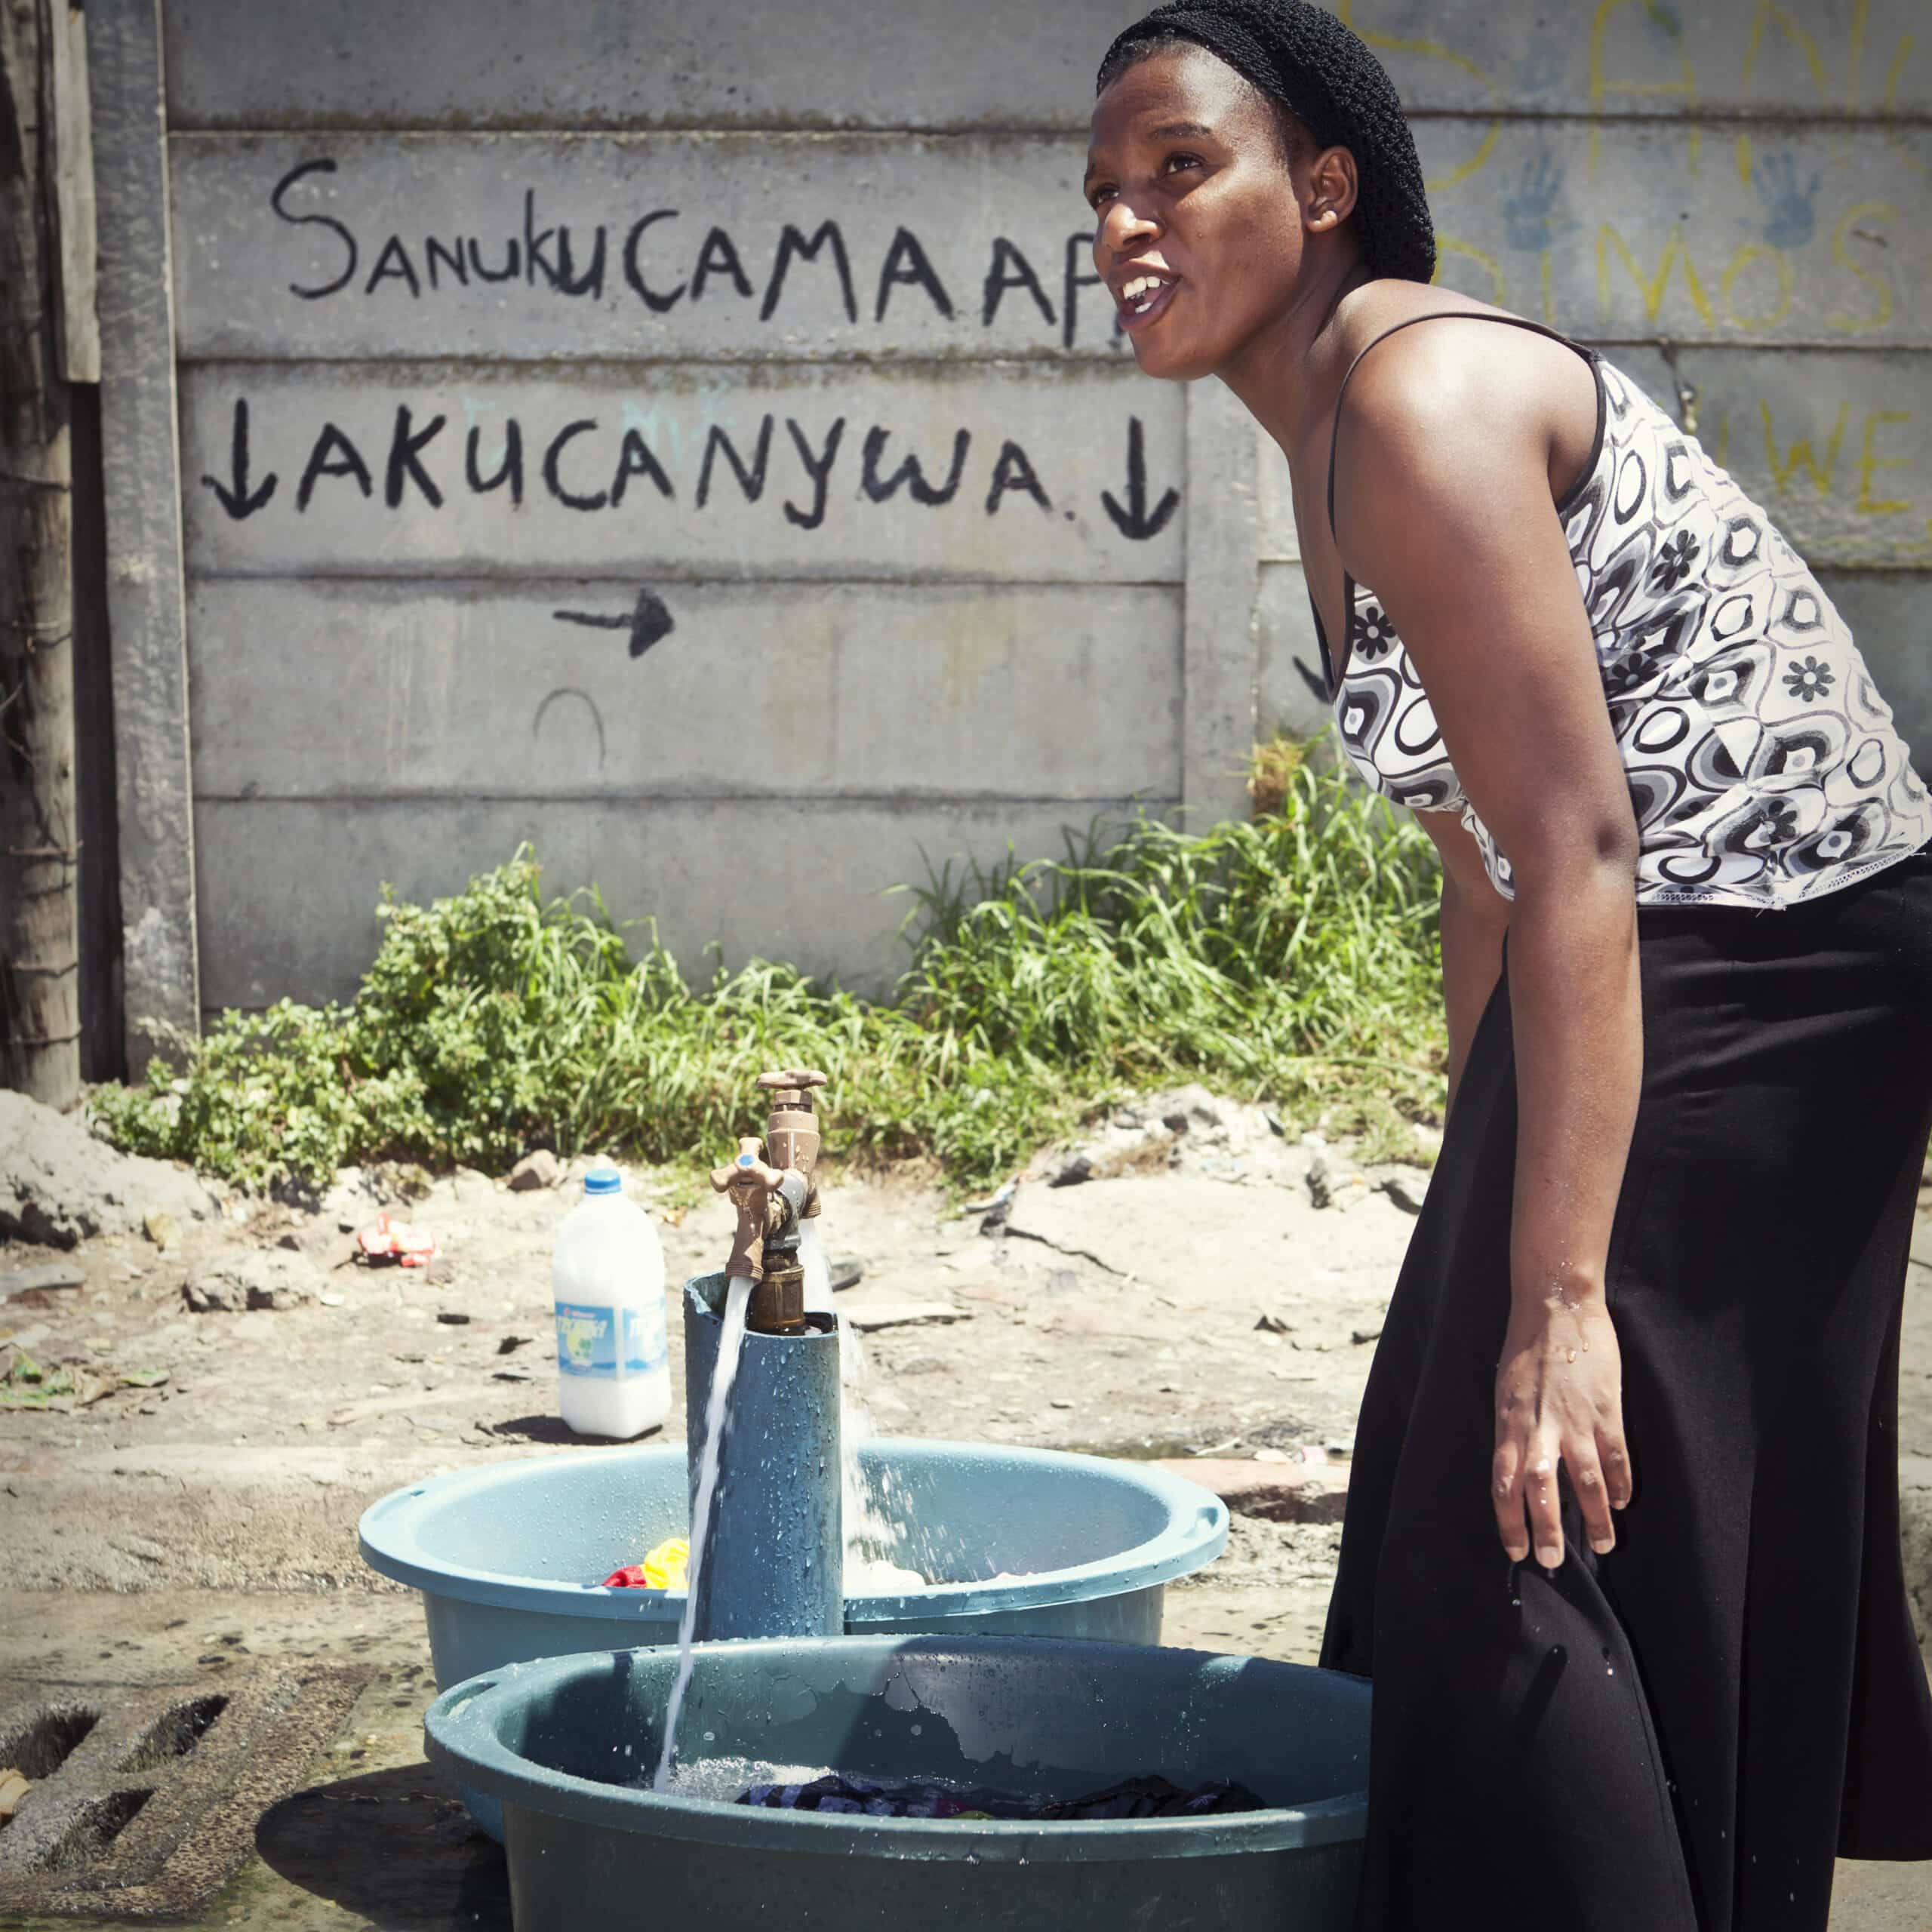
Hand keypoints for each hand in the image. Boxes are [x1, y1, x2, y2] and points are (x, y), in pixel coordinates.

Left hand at [1492, 1296, 1630, 1568]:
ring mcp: (1575, 1422)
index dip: (1508, 1521)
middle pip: (1540, 1491)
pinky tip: (1622, 1502)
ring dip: (1594, 1517)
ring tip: (1602, 1543)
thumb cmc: (1526, 1349)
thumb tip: (1521, 1471)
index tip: (1515, 1551)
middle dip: (1546, 1531)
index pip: (1502, 1485)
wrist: (1557, 1307)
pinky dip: (1621, 1484)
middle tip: (1552, 1561)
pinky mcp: (1607, 1411)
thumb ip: (1514, 1432)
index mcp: (1509, 1424)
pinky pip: (1616, 1456)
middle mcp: (1539, 1429)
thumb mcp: (1507, 1392)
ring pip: (1586, 1482)